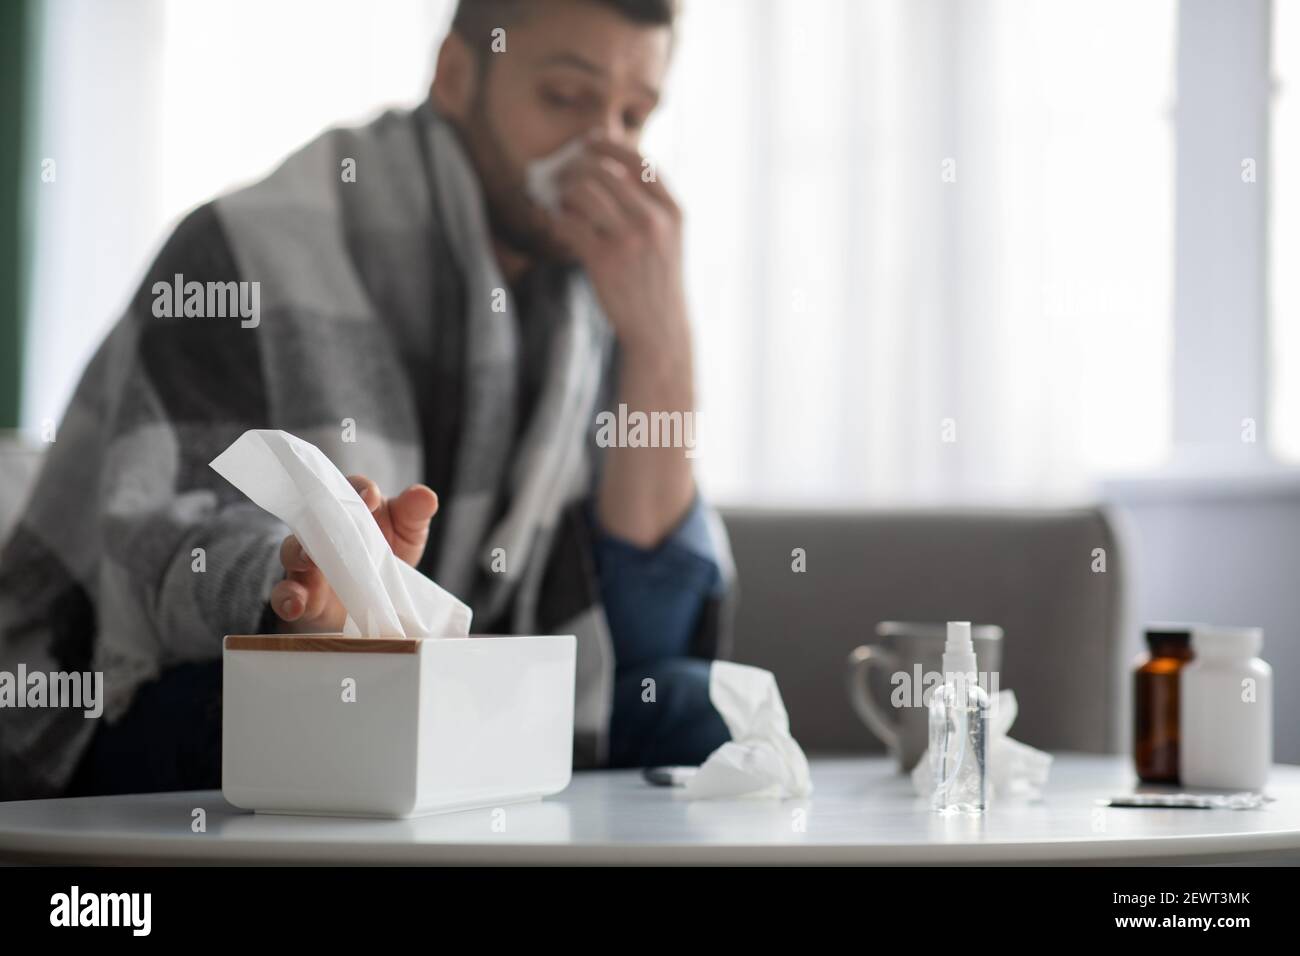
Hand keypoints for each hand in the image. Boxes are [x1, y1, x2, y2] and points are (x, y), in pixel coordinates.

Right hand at [270, 476, 438, 633]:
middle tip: (327, 527)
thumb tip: (426, 496)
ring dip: (297, 555)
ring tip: (306, 562)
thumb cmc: (389, 552)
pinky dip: (287, 599)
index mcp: (353, 507)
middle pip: (312, 517)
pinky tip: (294, 605)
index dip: (360, 490)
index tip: (371, 498)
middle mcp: (324, 529)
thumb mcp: (408, 532)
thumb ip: (415, 514)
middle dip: (318, 520)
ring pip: (292, 552)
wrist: (374, 599)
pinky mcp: (302, 593)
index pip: (352, 488)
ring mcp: (309, 562)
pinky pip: (285, 593)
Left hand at [550, 139, 690, 365]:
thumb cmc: (657, 282)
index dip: (610, 146)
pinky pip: (568, 222)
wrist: (658, 329)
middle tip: (559, 173)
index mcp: (673, 211)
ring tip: (554, 199)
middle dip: (575, 166)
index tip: (589, 141)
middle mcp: (653, 220)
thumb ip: (649, 206)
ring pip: (583, 191)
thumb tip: (609, 170)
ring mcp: (629, 239)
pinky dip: (554, 218)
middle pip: (604, 171)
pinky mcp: (603, 259)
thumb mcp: (669, 240)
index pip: (640, 162)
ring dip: (561, 191)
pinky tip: (552, 221)